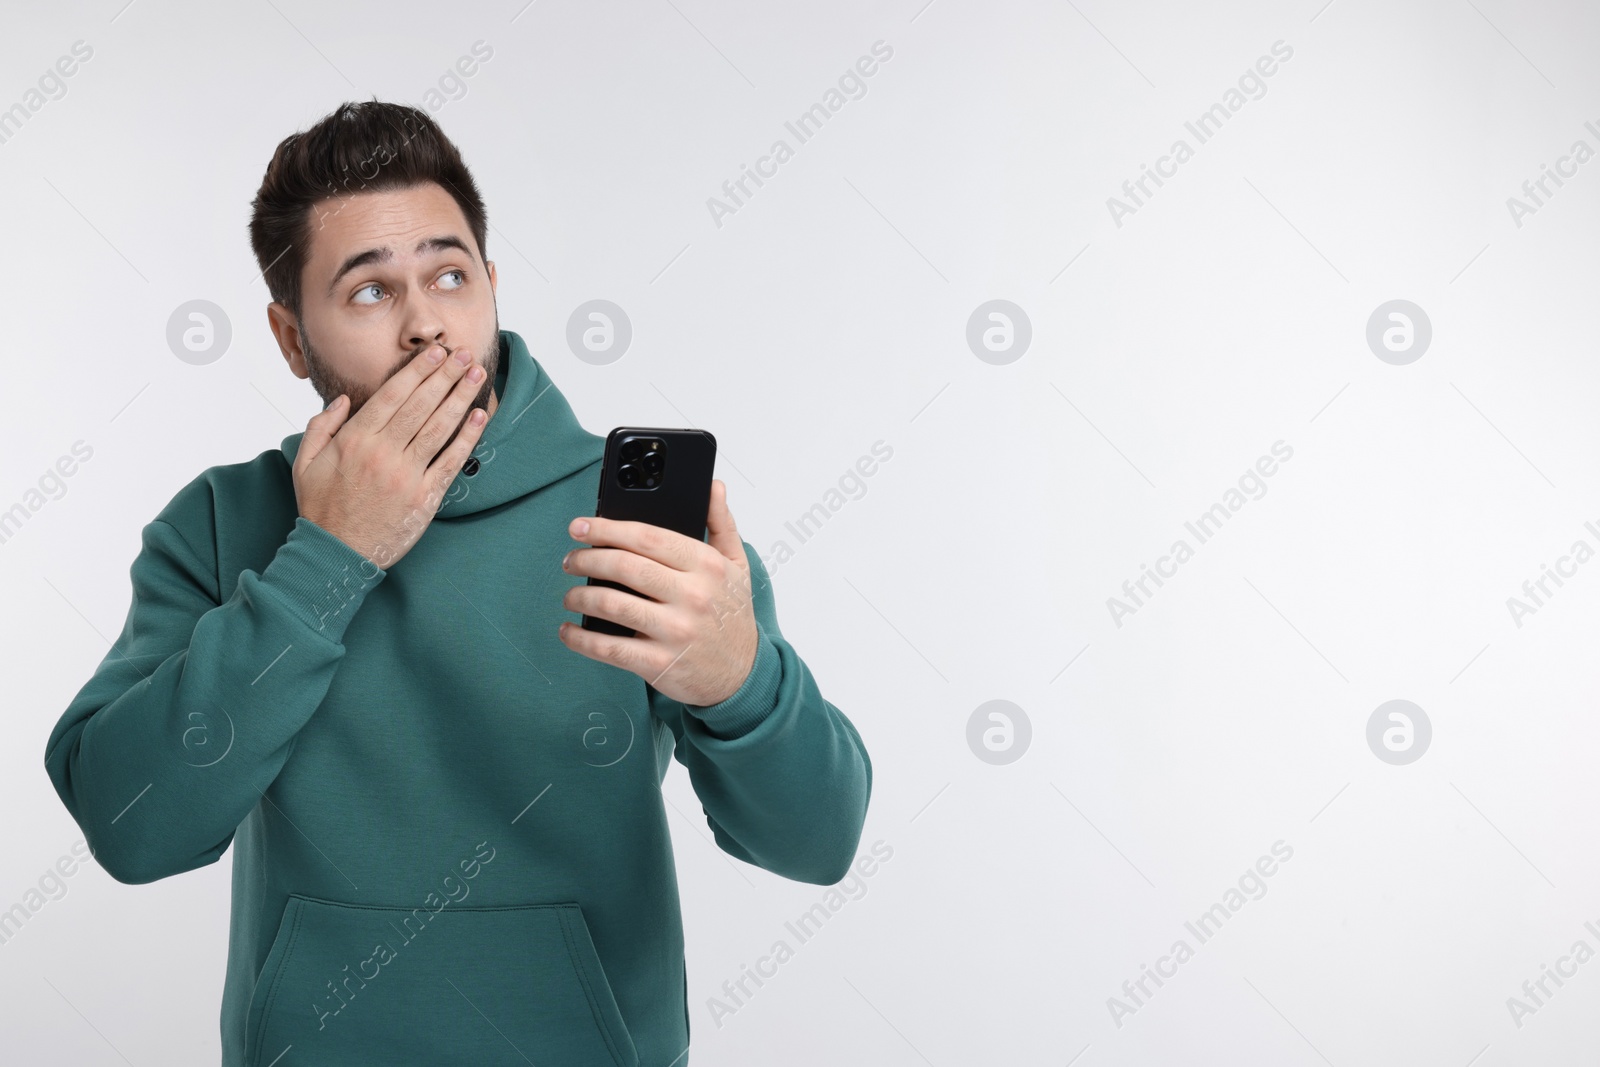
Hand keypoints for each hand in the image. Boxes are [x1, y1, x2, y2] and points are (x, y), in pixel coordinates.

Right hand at [293, 342, 488, 568]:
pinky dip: (467, 439)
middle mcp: (382, 454)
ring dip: (461, 398)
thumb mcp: (305, 462)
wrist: (336, 554)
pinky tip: (480, 417)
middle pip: (420, 406)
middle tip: (464, 354)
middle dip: (445, 376)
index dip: (417, 372)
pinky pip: (449, 462)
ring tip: (477, 375)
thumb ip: (322, 426)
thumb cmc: (320, 508)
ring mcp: (405, 476)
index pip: (392, 396)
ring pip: (438, 428)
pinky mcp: (424, 499)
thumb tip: (345, 399)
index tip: (435, 353)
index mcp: (354, 440)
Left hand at [557, 479, 757, 705]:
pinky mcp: (660, 664)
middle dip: (587, 560)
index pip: (648, 537)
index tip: (581, 526)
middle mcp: (693, 596)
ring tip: (570, 595)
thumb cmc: (732, 616)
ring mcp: (676, 632)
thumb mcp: (737, 565)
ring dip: (580, 597)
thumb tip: (713, 486)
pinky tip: (569, 631)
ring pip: (612, 605)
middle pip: (625, 567)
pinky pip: (610, 648)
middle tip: (571, 560)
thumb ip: (721, 523)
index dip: (608, 528)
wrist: (743, 675)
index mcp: (708, 566)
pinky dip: (581, 639)